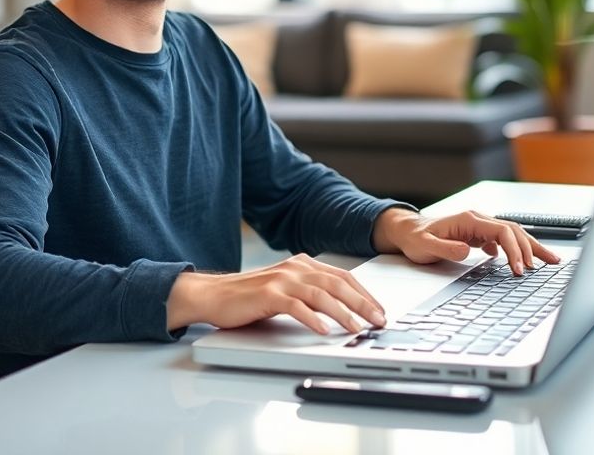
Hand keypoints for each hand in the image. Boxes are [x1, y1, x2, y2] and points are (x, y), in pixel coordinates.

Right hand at [167, 254, 386, 334]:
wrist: (214, 295)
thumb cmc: (250, 297)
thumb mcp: (286, 290)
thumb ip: (310, 294)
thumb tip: (341, 309)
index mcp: (302, 264)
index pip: (342, 277)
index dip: (364, 293)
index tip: (380, 310)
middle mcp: (295, 268)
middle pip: (337, 284)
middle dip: (362, 303)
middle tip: (378, 320)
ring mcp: (281, 280)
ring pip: (321, 294)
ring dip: (343, 312)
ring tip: (357, 328)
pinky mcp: (267, 295)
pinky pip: (295, 306)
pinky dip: (312, 318)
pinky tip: (324, 330)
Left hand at [372, 208, 560, 274]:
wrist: (408, 232)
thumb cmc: (415, 239)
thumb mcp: (425, 246)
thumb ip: (446, 248)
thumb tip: (468, 250)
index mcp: (469, 220)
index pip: (502, 232)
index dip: (514, 250)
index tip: (519, 269)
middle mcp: (478, 220)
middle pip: (513, 231)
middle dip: (531, 248)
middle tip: (543, 267)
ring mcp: (480, 227)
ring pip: (513, 234)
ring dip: (531, 246)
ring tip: (550, 259)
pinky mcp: (479, 235)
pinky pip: (505, 240)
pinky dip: (518, 250)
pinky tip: (524, 261)